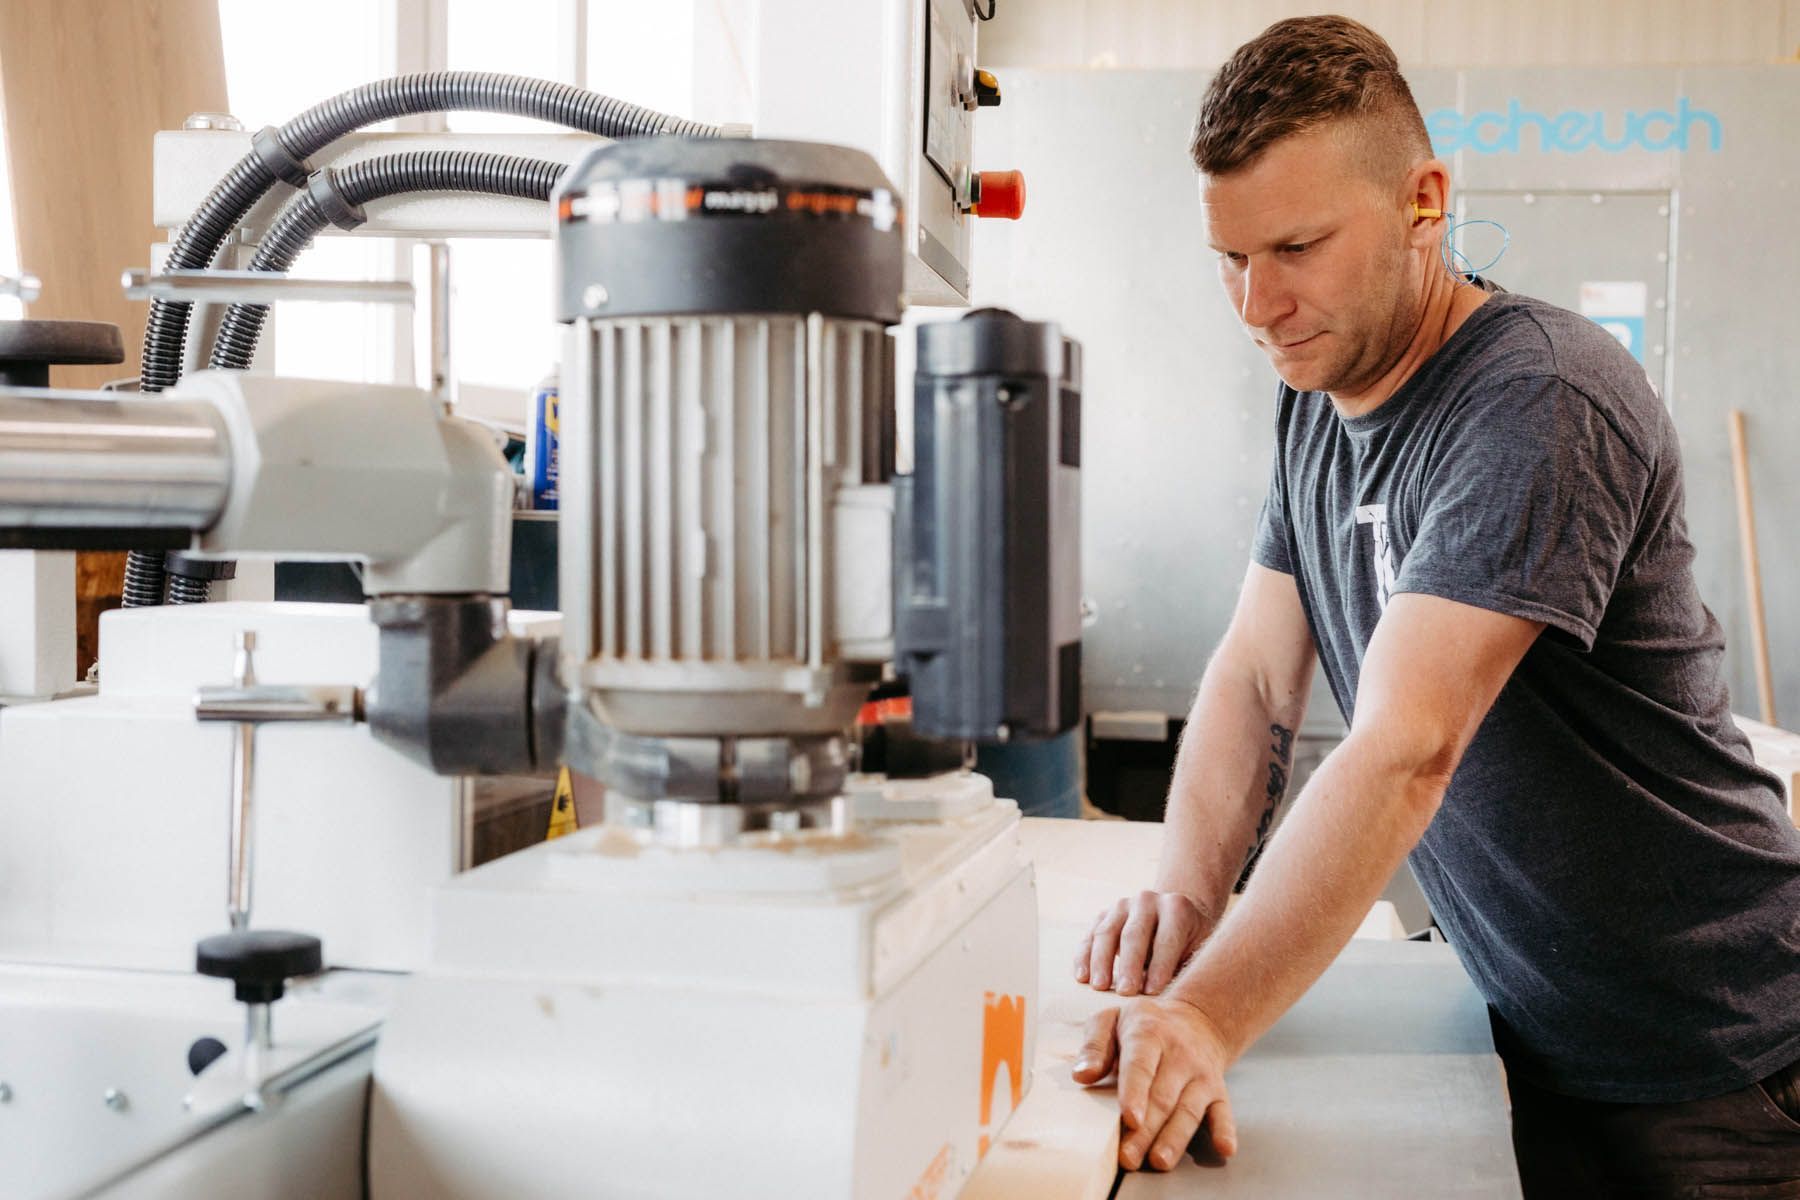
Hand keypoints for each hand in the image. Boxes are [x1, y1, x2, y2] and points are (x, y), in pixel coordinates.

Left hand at [1071, 997, 1237, 1171]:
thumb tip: (1082, 1075)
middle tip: (1128, 1157)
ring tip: (1159, 1160)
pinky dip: (1225, 1130)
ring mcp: (1201, 1074)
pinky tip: (1224, 1148)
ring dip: (1174, 1138)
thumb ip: (1094, 1045)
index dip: (1135, 1093)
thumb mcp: (1112, 1019)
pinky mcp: (1217, 1091)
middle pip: (1162, 1097)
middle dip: (1146, 1130)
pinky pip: (1223, 1111)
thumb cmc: (1145, 1024)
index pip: (1141, 1065)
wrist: (1196, 1018)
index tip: (1130, 1118)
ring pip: (1189, 1110)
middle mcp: (1180, 1054)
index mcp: (1149, 1033)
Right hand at [1074, 891, 1212, 994]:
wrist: (1174, 917)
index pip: (1166, 939)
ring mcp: (1122, 905)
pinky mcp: (1103, 914)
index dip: (1159, 966)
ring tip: (1100, 987)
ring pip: (1106, 932)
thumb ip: (1184, 969)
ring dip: (1101, 961)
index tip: (1152, 993)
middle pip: (1133, 934)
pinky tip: (1082, 978)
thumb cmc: (1188, 944)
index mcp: (1176, 908)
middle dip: (1129, 965)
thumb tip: (1165, 998)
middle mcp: (1147, 900)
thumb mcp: (1196, 951)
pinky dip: (1084, 957)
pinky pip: (1089, 936)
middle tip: (1125, 992)